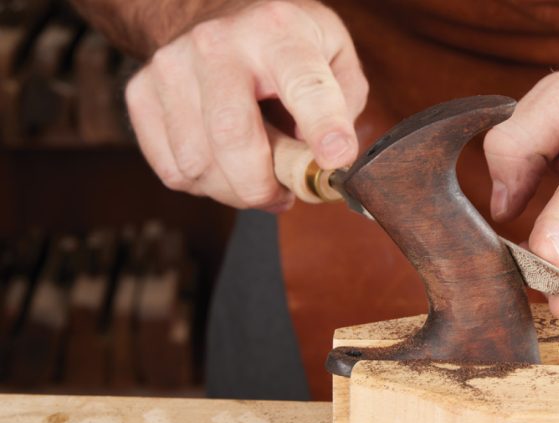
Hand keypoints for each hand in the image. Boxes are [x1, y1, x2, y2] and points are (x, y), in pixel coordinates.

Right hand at [125, 0, 366, 210]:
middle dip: (264, 186)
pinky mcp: (140, 93)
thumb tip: (328, 162)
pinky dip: (205, 185)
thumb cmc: (284, 44)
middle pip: (233, 138)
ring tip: (256, 174)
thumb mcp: (333, 53)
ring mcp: (171, 67)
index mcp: (278, 32)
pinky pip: (174, 171)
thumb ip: (344, 105)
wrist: (213, 10)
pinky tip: (224, 165)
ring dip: (235, 191)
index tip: (336, 159)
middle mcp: (217, 45)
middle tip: (285, 194)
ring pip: (198, 165)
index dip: (323, 127)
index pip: (304, 85)